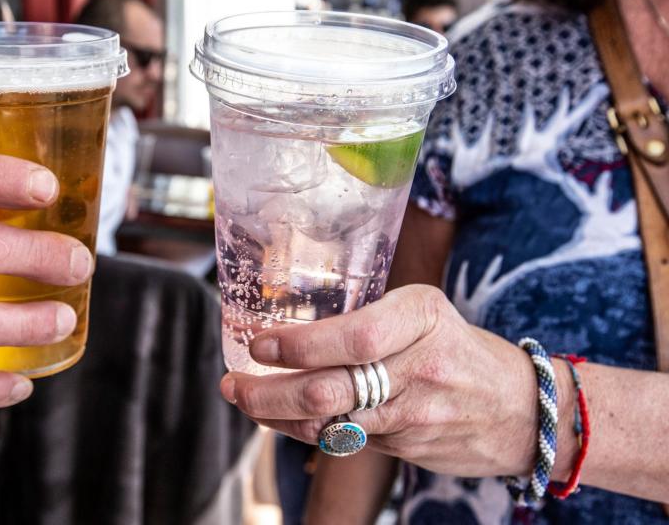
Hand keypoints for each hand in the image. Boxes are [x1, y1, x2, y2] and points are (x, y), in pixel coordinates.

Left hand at [220, 285, 544, 477]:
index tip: (260, 345)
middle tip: (233, 384)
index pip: (354, 337)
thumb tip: (290, 322)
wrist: (522, 410)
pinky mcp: (405, 447)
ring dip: (276, 415)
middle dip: (269, 392)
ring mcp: (413, 414)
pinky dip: (306, 428)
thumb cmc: (459, 347)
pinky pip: (344, 440)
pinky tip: (281, 417)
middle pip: (331, 388)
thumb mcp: (424, 310)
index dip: (300, 345)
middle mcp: (418, 367)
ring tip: (243, 399)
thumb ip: (367, 315)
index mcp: (422, 318)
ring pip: (330, 422)